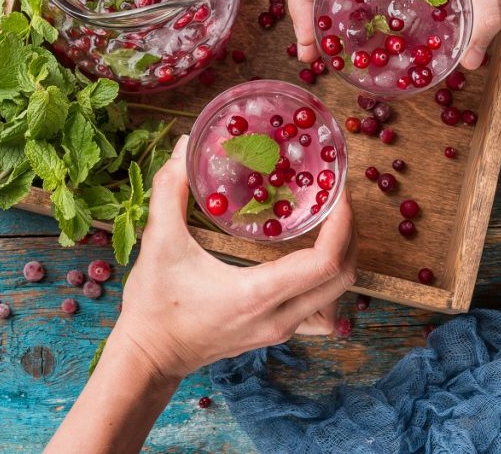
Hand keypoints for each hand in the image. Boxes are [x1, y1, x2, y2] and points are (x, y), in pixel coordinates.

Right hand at [113, 135, 356, 379]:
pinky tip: (310, 259)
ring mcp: (281, 329)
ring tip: (330, 223)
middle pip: (344, 278)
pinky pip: (321, 309)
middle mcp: (279, 317)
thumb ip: (170, 189)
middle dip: (350, 234)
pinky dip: (327, 282)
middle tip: (337, 198)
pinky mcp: (276, 333)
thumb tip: (186, 145)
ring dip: (343, 258)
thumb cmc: (154, 305)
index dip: (342, 225)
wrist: (150, 355)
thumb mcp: (159, 242)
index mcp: (258, 294)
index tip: (338, 192)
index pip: (326, 263)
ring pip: (337, 296)